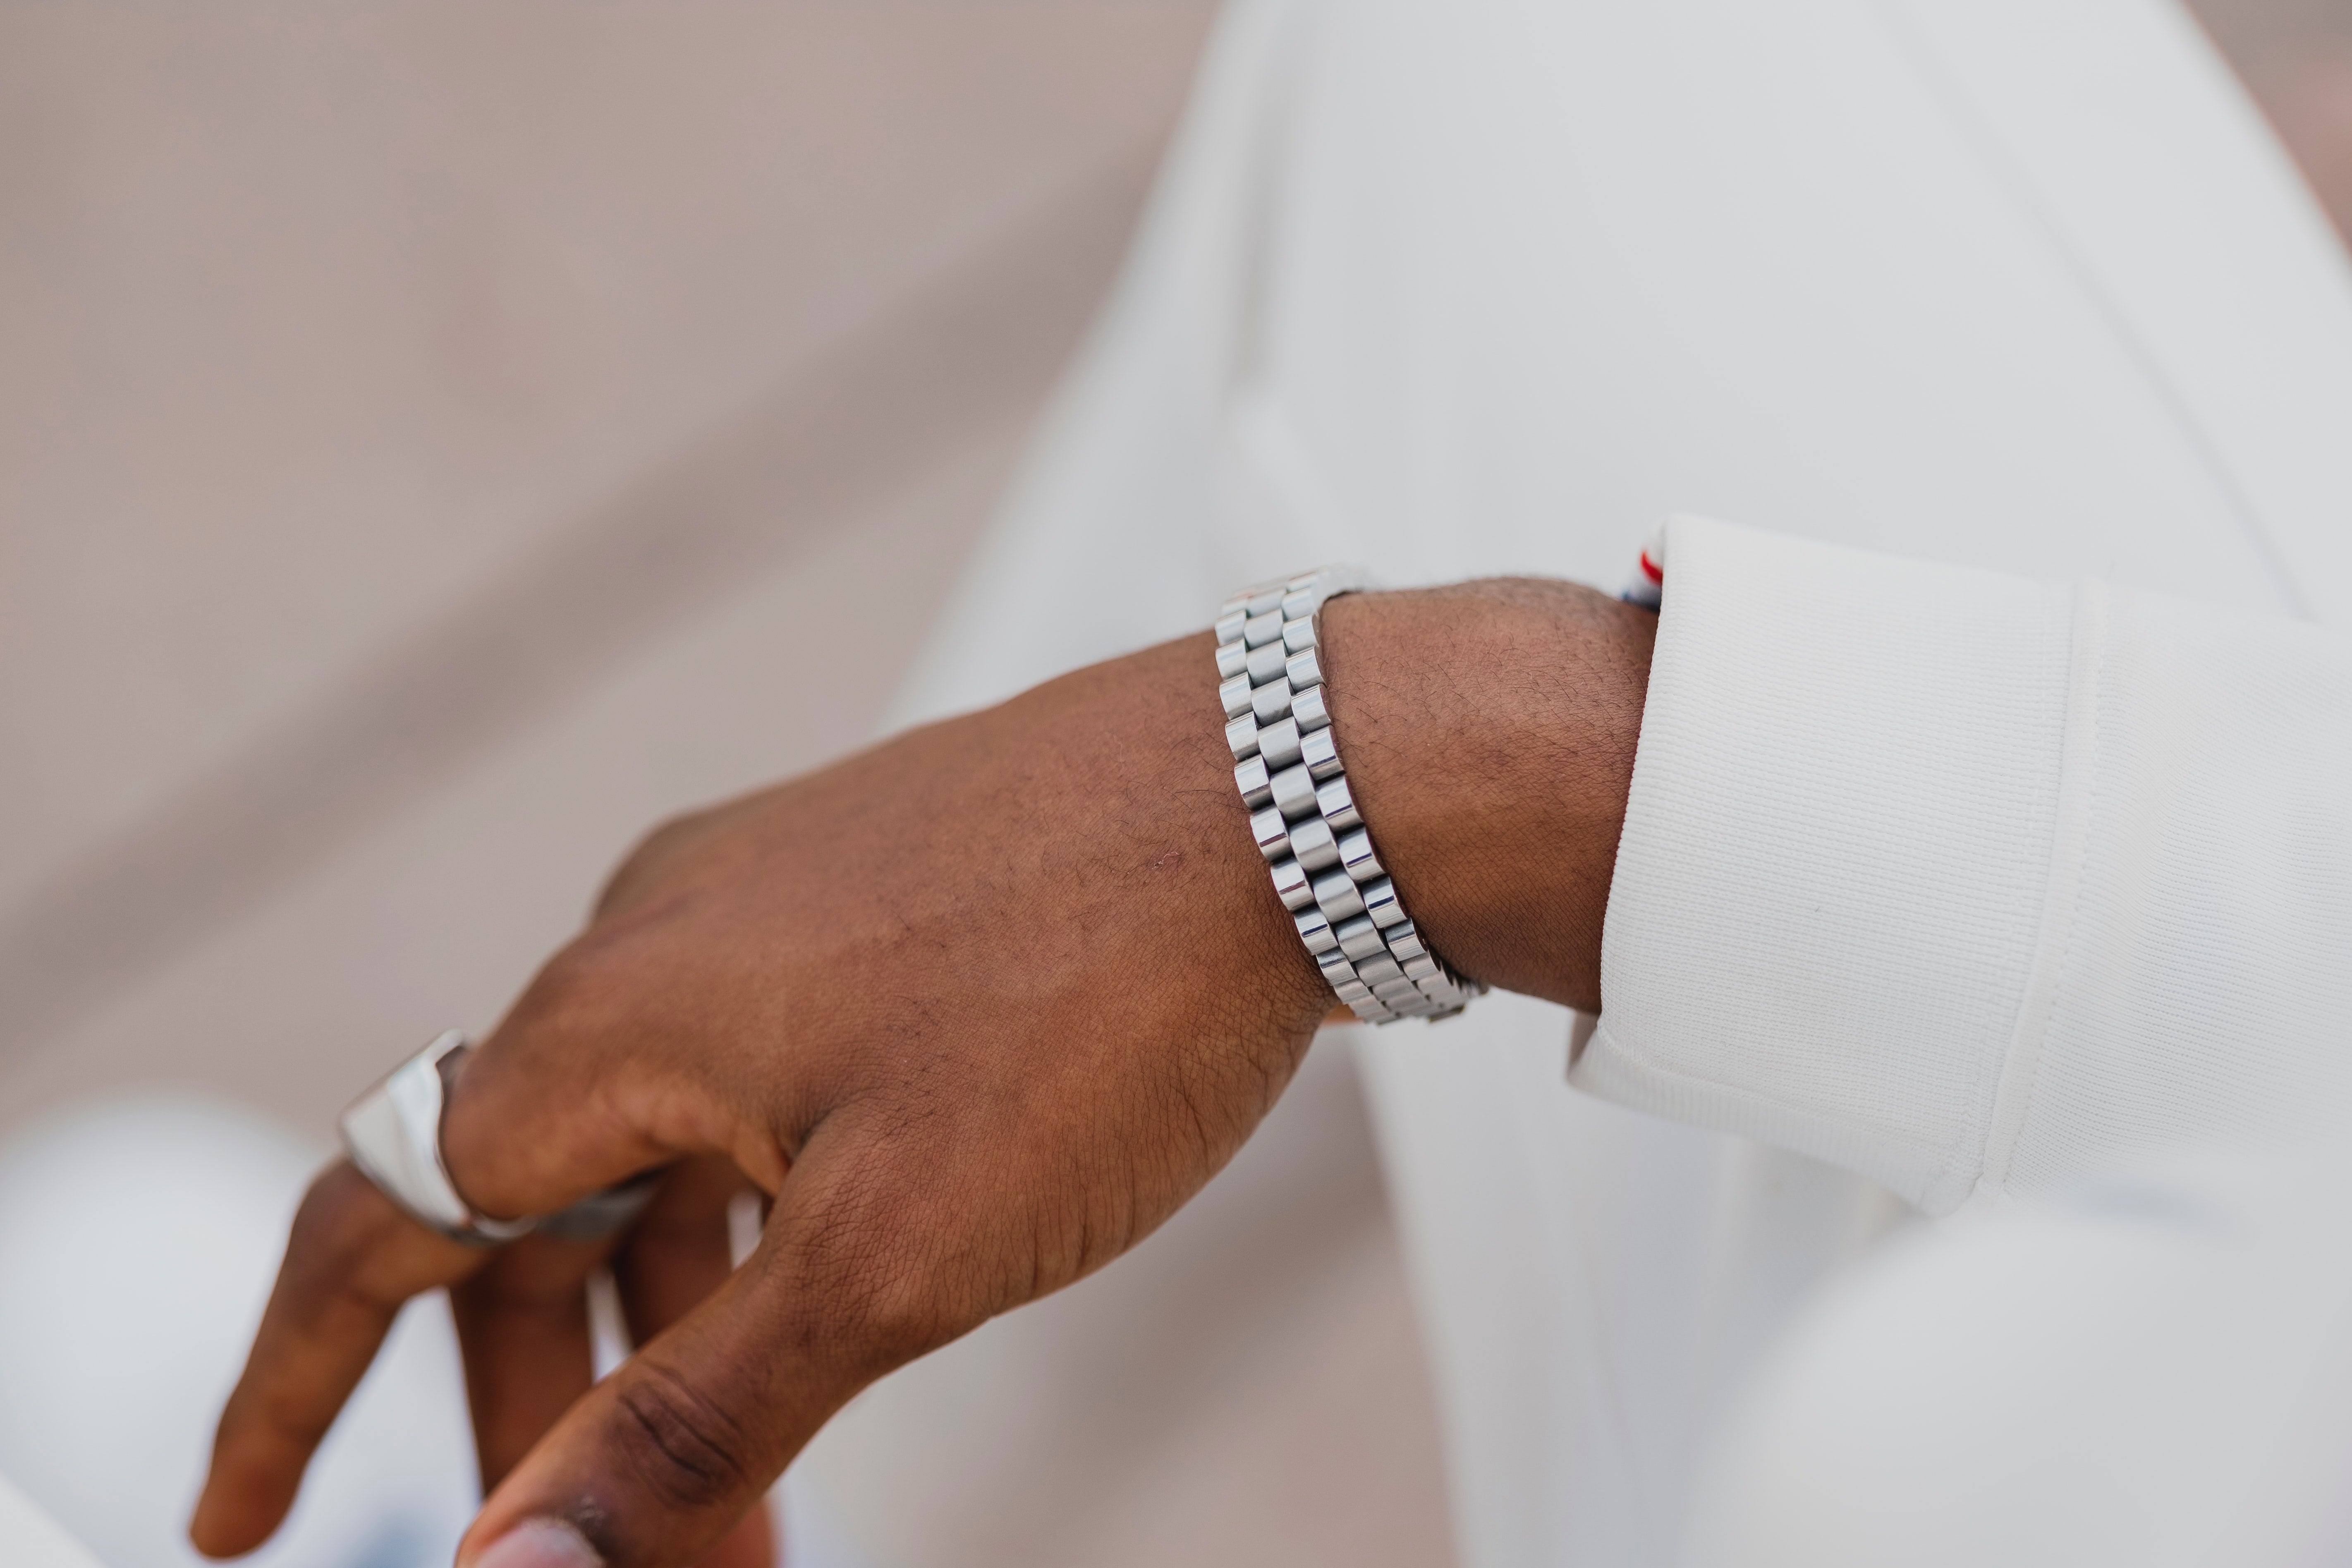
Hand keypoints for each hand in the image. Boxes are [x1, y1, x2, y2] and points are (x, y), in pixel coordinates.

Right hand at [189, 578, 1653, 1567]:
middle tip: (625, 1549)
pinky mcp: (860, 893)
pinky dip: (753, 1217)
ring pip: (650, 1152)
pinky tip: (820, 1287)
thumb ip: (691, 1414)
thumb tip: (520, 1560)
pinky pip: (748, 1082)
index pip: (376, 1222)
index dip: (289, 1387)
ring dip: (670, 1323)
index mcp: (610, 1021)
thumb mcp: (891, 1257)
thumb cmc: (1098, 1005)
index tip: (236, 1523)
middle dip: (548, 1402)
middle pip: (522, 1210)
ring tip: (747, 1479)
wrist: (1288, 797)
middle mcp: (651, 942)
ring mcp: (760, 902)